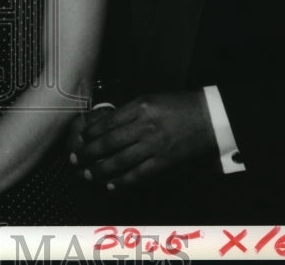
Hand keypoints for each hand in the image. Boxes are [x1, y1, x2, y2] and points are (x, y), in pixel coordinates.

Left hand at [69, 91, 214, 188]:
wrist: (209, 116)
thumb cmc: (178, 104)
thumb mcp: (151, 99)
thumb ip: (129, 111)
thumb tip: (106, 124)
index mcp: (140, 106)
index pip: (108, 122)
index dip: (91, 132)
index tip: (80, 138)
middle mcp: (145, 126)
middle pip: (109, 142)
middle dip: (89, 152)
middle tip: (75, 159)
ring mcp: (154, 145)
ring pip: (121, 161)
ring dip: (101, 169)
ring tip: (87, 174)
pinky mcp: (164, 161)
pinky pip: (139, 174)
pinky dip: (123, 181)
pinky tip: (111, 184)